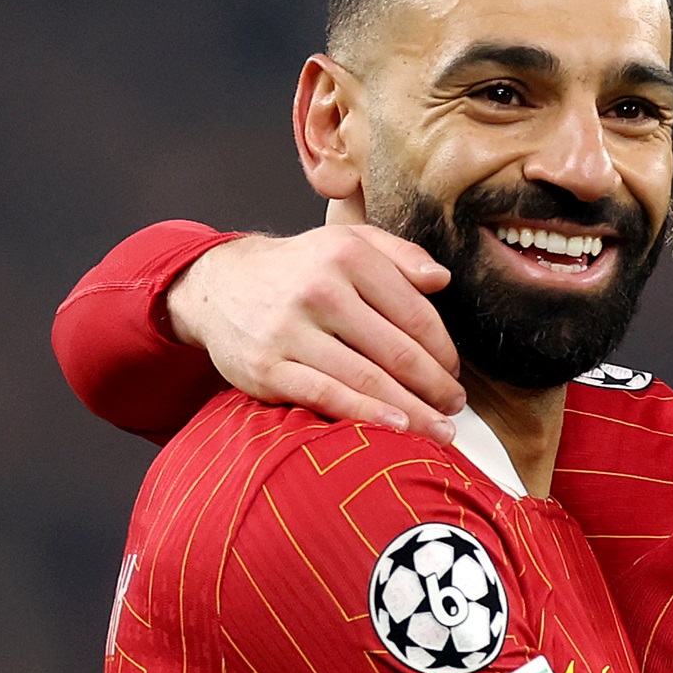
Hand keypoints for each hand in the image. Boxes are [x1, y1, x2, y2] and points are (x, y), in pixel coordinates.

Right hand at [163, 228, 464, 437]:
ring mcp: (290, 331)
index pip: (414, 312)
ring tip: (440, 429)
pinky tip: (398, 429)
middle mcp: (319, 289)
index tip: (454, 371)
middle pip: (396, 350)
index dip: (443, 349)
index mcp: (346, 255)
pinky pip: (327, 397)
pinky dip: (367, 415)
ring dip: (414, 411)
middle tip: (455, 406)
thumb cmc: (296, 270)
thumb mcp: (345, 243)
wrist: (217, 286)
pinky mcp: (268, 368)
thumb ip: (399, 255)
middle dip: (435, 385)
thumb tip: (442, 280)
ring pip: (367, 378)